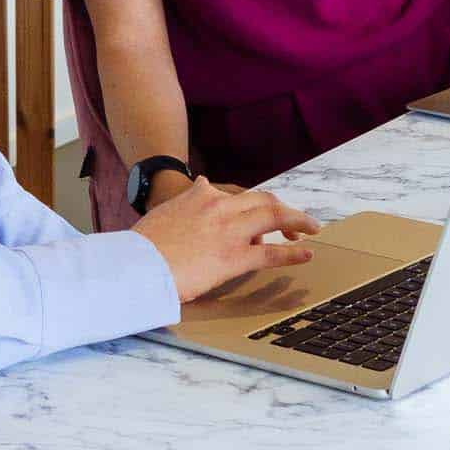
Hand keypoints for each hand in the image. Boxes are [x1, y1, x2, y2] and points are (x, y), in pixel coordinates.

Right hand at [136, 175, 319, 303]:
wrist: (137, 263)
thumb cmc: (143, 244)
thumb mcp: (165, 211)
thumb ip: (186, 201)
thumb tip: (198, 186)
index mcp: (200, 196)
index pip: (236, 194)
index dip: (253, 204)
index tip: (260, 212)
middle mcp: (219, 206)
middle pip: (263, 200)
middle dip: (283, 208)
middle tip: (296, 218)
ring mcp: (230, 231)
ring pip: (275, 217)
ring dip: (297, 221)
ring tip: (312, 227)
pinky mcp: (235, 256)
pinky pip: (272, 252)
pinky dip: (292, 253)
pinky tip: (305, 254)